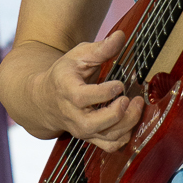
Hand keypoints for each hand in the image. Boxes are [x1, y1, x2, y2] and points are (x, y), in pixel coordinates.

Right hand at [33, 30, 143, 149]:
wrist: (45, 99)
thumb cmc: (65, 75)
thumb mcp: (79, 56)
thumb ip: (101, 48)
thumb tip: (121, 36)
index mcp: (67, 91)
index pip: (85, 97)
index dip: (107, 91)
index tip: (119, 83)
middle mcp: (73, 115)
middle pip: (98, 123)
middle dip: (120, 112)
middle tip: (134, 99)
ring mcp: (81, 129)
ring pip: (107, 136)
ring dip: (128, 124)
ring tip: (137, 106)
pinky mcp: (90, 138)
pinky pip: (109, 146)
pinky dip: (124, 138)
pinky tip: (131, 122)